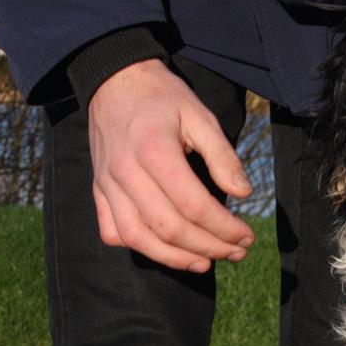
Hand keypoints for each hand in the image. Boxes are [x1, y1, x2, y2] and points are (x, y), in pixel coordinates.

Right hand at [87, 59, 254, 271]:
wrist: (114, 82)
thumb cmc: (163, 98)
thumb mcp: (200, 115)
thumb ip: (222, 155)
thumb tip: (244, 193)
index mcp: (154, 151)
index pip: (194, 206)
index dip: (224, 228)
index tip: (247, 236)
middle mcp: (126, 173)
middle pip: (169, 228)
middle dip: (209, 247)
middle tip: (237, 252)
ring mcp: (107, 184)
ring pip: (138, 238)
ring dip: (175, 258)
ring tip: (206, 263)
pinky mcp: (98, 191)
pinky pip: (113, 232)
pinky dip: (139, 248)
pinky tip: (166, 251)